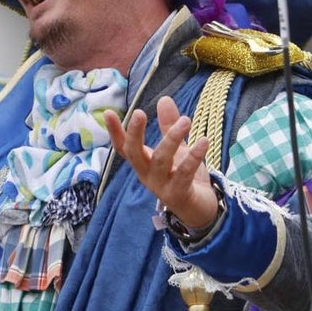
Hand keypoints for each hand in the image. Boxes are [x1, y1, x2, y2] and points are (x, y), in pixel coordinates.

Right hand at [105, 96, 216, 230]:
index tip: (107, 112)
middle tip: (139, 113)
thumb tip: (164, 98)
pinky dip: (194, 157)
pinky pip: (184, 173)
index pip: (124, 147)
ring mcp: (161, 186)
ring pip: (160, 161)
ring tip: (186, 120)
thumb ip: (169, 126)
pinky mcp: (178, 194)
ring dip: (171, 139)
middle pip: (134, 154)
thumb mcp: (176, 149)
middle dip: (135, 134)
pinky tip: (203, 141)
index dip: (115, 132)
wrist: (199, 212)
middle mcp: (147, 174)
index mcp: (143, 163)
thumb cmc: (183, 177)